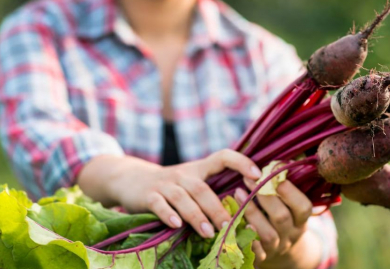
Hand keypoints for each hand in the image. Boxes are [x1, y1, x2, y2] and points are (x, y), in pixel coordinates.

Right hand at [82, 150, 261, 238]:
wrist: (131, 180)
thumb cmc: (172, 187)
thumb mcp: (192, 182)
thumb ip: (212, 192)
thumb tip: (246, 213)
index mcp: (199, 168)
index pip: (223, 156)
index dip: (241, 162)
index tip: (258, 176)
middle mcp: (183, 174)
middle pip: (203, 188)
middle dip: (217, 208)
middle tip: (230, 225)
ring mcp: (165, 184)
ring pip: (183, 198)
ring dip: (197, 215)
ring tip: (209, 232)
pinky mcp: (148, 195)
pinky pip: (159, 204)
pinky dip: (167, 214)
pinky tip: (176, 225)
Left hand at [234, 178, 317, 267]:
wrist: (281, 253)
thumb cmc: (282, 217)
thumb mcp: (290, 205)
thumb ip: (284, 186)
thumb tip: (279, 161)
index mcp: (300, 220)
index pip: (303, 207)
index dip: (290, 192)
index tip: (274, 175)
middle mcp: (290, 235)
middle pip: (282, 218)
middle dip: (265, 197)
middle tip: (249, 179)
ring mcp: (276, 248)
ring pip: (267, 235)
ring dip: (251, 213)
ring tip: (237, 193)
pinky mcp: (261, 258)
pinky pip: (253, 251)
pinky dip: (244, 238)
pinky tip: (232, 221)